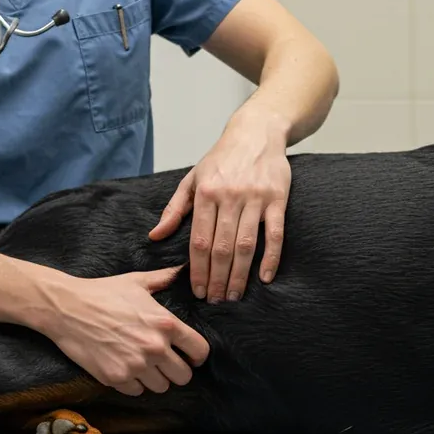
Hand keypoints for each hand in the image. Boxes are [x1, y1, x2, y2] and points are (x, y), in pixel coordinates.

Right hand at [38, 266, 209, 395]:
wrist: (66, 308)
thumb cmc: (102, 292)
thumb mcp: (137, 281)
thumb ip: (165, 278)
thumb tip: (183, 268)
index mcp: (165, 324)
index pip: (200, 351)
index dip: (197, 355)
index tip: (190, 356)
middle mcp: (154, 347)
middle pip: (184, 376)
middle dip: (177, 370)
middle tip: (166, 363)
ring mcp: (135, 365)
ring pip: (161, 387)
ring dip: (155, 378)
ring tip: (144, 364)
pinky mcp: (116, 378)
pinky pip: (137, 391)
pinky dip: (133, 383)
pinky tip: (125, 367)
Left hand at [150, 109, 290, 302]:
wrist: (256, 132)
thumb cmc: (222, 159)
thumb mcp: (192, 179)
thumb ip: (174, 209)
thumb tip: (155, 236)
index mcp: (206, 193)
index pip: (199, 240)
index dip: (198, 269)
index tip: (198, 290)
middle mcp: (229, 197)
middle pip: (222, 247)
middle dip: (218, 279)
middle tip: (216, 301)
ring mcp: (255, 199)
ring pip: (246, 245)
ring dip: (240, 274)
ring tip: (235, 295)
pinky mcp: (278, 199)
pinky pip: (275, 233)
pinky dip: (271, 257)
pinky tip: (266, 277)